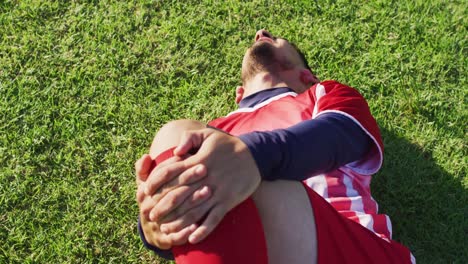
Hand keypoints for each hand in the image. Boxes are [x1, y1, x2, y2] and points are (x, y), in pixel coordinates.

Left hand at [144, 128, 261, 243]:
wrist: (255, 155)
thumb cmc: (228, 145)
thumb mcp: (208, 134)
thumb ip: (189, 138)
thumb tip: (175, 150)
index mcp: (197, 161)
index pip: (169, 171)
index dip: (154, 182)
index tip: (145, 191)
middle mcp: (205, 177)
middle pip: (178, 195)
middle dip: (162, 207)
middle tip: (150, 216)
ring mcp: (217, 191)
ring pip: (193, 210)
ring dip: (178, 222)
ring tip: (165, 230)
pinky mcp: (228, 201)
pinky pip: (214, 219)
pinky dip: (203, 230)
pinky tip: (192, 238)